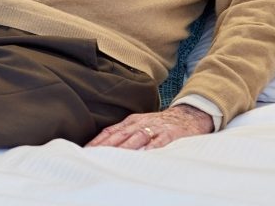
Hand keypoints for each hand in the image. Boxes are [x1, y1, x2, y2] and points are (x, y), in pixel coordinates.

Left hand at [86, 104, 214, 149]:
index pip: (111, 131)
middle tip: (93, 156)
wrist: (189, 115)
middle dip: (106, 146)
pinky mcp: (171, 134)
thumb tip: (105, 147)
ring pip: (137, 138)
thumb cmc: (161, 125)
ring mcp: (155, 128)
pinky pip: (160, 142)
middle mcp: (140, 124)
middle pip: (120, 135)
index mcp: (131, 122)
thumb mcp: (140, 125)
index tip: (86, 151)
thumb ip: (125, 135)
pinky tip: (143, 155)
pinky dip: (151, 148)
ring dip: (124, 148)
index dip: (98, 141)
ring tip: (112, 159)